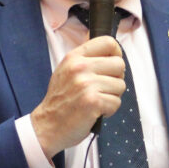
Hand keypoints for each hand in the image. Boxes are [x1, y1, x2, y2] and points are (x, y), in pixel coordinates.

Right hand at [30, 36, 125, 157]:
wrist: (48, 125)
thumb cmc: (60, 100)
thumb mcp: (66, 70)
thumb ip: (86, 58)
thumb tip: (111, 49)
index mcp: (74, 57)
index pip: (108, 42)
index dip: (116, 54)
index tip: (112, 65)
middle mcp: (80, 67)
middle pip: (119, 64)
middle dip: (116, 78)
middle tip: (102, 88)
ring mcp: (86, 84)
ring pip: (120, 85)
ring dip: (112, 96)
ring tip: (96, 100)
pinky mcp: (93, 101)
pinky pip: (116, 102)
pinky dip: (109, 110)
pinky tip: (95, 111)